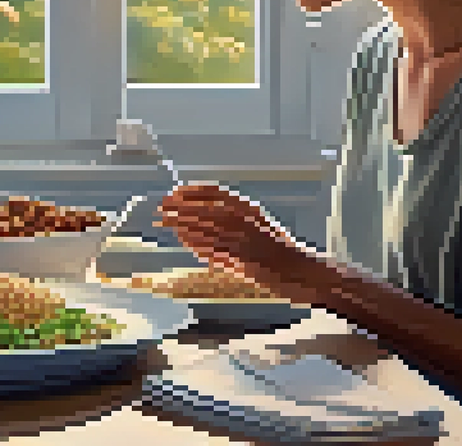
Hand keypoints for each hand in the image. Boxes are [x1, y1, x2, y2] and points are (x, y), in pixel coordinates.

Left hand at [155, 183, 337, 302]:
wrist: (300, 270)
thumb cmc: (276, 249)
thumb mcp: (257, 225)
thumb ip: (234, 219)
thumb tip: (204, 217)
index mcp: (249, 208)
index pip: (215, 193)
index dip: (192, 191)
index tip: (174, 191)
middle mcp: (246, 220)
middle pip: (205, 209)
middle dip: (180, 207)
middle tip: (161, 206)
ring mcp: (244, 239)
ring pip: (205, 228)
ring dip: (182, 224)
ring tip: (164, 221)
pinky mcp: (242, 259)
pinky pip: (213, 249)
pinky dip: (196, 243)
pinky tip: (183, 240)